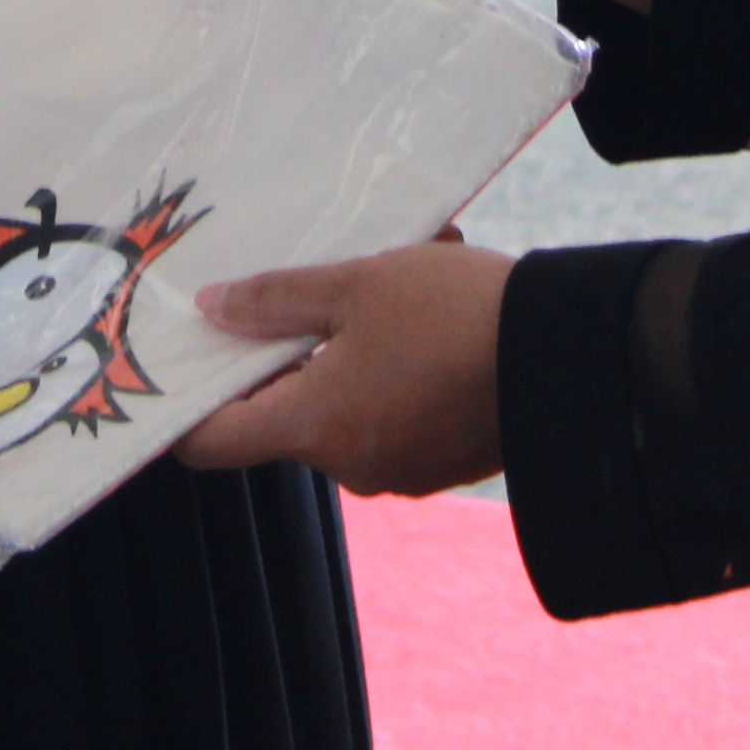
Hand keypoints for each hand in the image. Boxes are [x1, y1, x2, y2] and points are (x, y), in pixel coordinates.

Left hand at [175, 241, 514, 494]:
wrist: (567, 356)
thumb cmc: (452, 314)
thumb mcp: (356, 285)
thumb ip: (275, 299)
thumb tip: (211, 309)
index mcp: (316, 428)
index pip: (214, 442)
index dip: (185, 405)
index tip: (182, 361)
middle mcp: (350, 466)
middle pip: (285, 415)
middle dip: (293, 348)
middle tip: (316, 286)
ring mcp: (400, 471)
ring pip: (346, 406)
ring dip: (353, 349)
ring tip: (398, 278)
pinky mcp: (442, 462)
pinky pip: (393, 415)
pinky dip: (395, 370)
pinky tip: (433, 313)